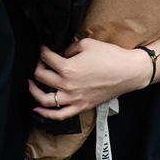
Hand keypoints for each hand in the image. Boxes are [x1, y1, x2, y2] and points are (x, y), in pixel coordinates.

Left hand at [28, 38, 150, 120]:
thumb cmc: (109, 56)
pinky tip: (37, 108)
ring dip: (34, 91)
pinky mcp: (81, 107)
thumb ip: (69, 48)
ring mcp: (74, 99)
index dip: (42, 51)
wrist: (127, 72)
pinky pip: (59, 115)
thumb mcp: (86, 43)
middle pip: (41, 77)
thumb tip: (61, 53)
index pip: (46, 58)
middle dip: (37, 66)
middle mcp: (67, 85)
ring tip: (31, 83)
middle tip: (41, 61)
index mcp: (68, 68)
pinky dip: (46, 114)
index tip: (43, 48)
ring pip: (45, 99)